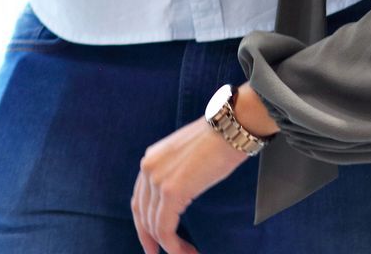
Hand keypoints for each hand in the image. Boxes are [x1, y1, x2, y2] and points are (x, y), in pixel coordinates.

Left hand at [130, 119, 248, 253]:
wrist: (230, 128)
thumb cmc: (218, 141)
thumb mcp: (189, 157)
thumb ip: (177, 174)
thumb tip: (180, 196)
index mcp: (151, 159)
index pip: (139, 200)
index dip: (144, 226)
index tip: (153, 244)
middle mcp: (148, 168)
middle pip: (142, 214)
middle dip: (152, 240)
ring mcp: (157, 179)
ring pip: (154, 225)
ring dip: (170, 247)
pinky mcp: (171, 191)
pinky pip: (165, 227)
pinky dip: (174, 246)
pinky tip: (187, 253)